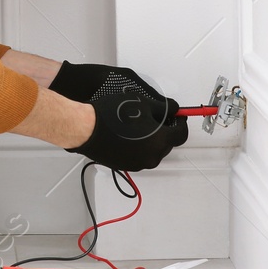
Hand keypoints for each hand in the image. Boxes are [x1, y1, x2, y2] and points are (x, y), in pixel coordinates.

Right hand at [49, 62, 186, 170]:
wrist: (87, 128)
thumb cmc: (111, 116)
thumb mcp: (143, 103)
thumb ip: (164, 108)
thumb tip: (172, 109)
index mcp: (159, 141)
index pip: (181, 134)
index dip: (181, 122)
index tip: (177, 116)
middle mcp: (151, 156)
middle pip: (167, 144)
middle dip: (165, 131)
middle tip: (157, 118)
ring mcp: (137, 163)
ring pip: (153, 151)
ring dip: (151, 139)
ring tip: (139, 124)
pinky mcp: (125, 165)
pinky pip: (139, 155)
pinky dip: (138, 146)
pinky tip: (128, 133)